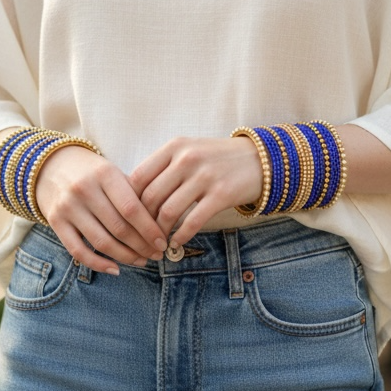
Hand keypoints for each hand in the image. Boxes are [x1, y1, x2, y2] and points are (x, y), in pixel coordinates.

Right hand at [34, 146, 168, 274]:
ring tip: (141, 261)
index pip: (131, 208)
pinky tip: (116, 269)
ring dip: (125, 257)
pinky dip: (98, 264)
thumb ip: (133, 194)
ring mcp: (68, 207)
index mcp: (105, 174)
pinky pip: (78, 251)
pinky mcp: (55, 222)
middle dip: (141, 246)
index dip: (150, 229)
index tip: (163, 242)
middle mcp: (84, 189)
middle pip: (119, 227)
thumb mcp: (113, 173)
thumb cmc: (92, 172)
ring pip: (101, 242)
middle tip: (156, 254)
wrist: (51, 165)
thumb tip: (161, 225)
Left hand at [129, 136, 262, 246]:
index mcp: (174, 147)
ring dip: (160, 233)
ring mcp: (204, 176)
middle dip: (142, 222)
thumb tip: (133, 196)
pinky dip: (180, 236)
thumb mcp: (188, 151)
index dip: (130, 201)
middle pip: (150, 197)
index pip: (139, 177)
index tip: (130, 217)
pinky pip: (192, 221)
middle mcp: (187, 159)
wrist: (260, 159)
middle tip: (142, 236)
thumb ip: (162, 168)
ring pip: (168, 211)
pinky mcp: (221, 194)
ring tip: (158, 242)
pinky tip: (177, 243)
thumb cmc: (216, 159)